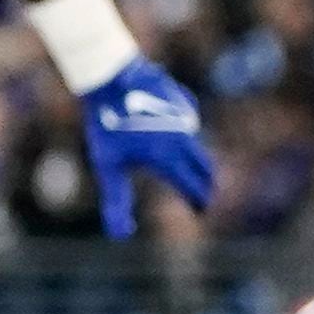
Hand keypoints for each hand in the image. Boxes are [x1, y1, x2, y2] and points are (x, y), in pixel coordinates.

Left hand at [82, 58, 216, 237]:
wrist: (111, 77)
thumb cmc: (107, 124)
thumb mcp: (107, 167)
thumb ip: (116, 203)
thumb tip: (120, 236)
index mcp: (169, 158)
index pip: (194, 188)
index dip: (199, 203)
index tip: (199, 212)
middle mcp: (184, 139)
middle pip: (206, 168)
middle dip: (206, 184)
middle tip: (202, 194)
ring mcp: (186, 118)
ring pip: (198, 145)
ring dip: (196, 160)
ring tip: (186, 169)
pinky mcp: (184, 102)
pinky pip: (190, 125)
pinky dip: (186, 137)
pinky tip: (173, 136)